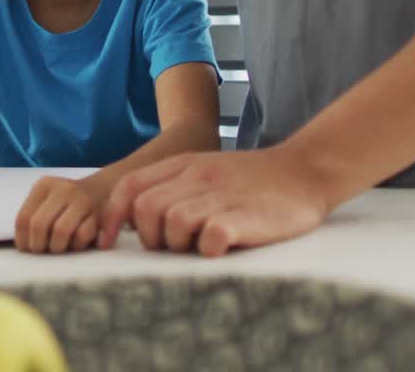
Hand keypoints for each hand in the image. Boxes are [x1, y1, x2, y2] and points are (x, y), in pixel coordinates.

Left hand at [15, 176, 103, 253]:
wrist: (101, 191)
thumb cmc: (67, 204)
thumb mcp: (47, 201)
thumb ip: (33, 218)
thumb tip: (23, 245)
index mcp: (44, 185)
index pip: (23, 218)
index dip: (23, 240)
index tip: (27, 248)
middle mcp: (62, 189)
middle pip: (39, 225)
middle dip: (38, 245)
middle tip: (43, 251)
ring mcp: (82, 199)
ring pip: (60, 230)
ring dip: (57, 247)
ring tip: (58, 248)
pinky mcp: (100, 212)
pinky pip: (82, 235)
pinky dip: (76, 245)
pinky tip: (76, 243)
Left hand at [98, 148, 331, 256]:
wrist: (305, 170)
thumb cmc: (251, 179)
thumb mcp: (206, 170)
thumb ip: (172, 186)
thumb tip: (134, 221)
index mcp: (184, 165)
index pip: (130, 186)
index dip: (113, 217)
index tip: (109, 242)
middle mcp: (197, 177)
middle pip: (146, 208)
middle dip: (149, 236)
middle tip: (171, 246)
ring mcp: (220, 196)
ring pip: (173, 223)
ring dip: (179, 244)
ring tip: (199, 245)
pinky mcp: (244, 217)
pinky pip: (211, 237)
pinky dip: (210, 249)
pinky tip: (222, 247)